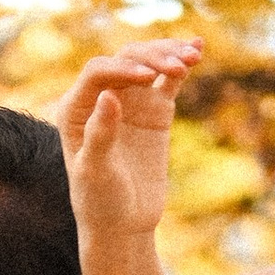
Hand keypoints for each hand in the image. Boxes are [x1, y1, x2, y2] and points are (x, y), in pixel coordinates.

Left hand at [53, 39, 202, 248]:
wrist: (123, 224)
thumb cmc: (99, 201)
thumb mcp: (95, 172)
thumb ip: (100, 135)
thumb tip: (109, 96)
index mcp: (76, 108)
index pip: (99, 72)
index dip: (123, 68)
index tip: (148, 77)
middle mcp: (101, 97)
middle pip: (126, 60)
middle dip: (152, 57)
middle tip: (178, 66)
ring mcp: (130, 101)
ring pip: (148, 63)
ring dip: (169, 55)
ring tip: (193, 56)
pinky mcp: (154, 109)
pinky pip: (168, 80)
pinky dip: (181, 64)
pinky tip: (197, 49)